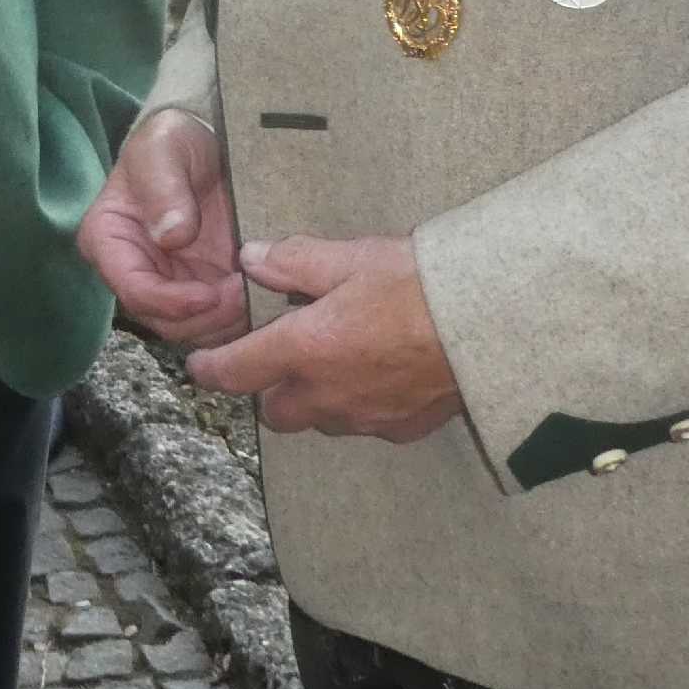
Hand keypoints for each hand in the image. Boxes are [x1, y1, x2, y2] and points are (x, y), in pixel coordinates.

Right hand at [76, 109, 246, 347]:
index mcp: (109, 239)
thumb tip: (169, 236)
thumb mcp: (164, 149)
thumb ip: (163, 187)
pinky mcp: (202, 288)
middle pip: (163, 320)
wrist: (208, 142)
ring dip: (225, 323)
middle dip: (204, 317)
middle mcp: (135, 270)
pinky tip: (263, 298)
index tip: (210, 293)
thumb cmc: (175, 139)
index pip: (133, 289)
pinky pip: (218, 320)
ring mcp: (170, 284)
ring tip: (256, 294)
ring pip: (192, 329)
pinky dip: (240, 319)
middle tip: (243, 295)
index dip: (170, 302)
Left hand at [186, 233, 463, 441]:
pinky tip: (377, 373)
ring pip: (318, 421)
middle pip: (275, 411)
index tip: (200, 365)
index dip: (210, 370)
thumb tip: (251, 259)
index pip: (236, 372)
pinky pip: (362, 423)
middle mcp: (326, 395)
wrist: (488, 328)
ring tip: (333, 360)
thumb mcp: (350, 258)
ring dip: (313, 398)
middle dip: (268, 388)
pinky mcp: (401, 430)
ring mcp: (364, 419)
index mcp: (304, 351)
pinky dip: (357, 404)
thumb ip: (295, 262)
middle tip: (282, 354)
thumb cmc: (418, 285)